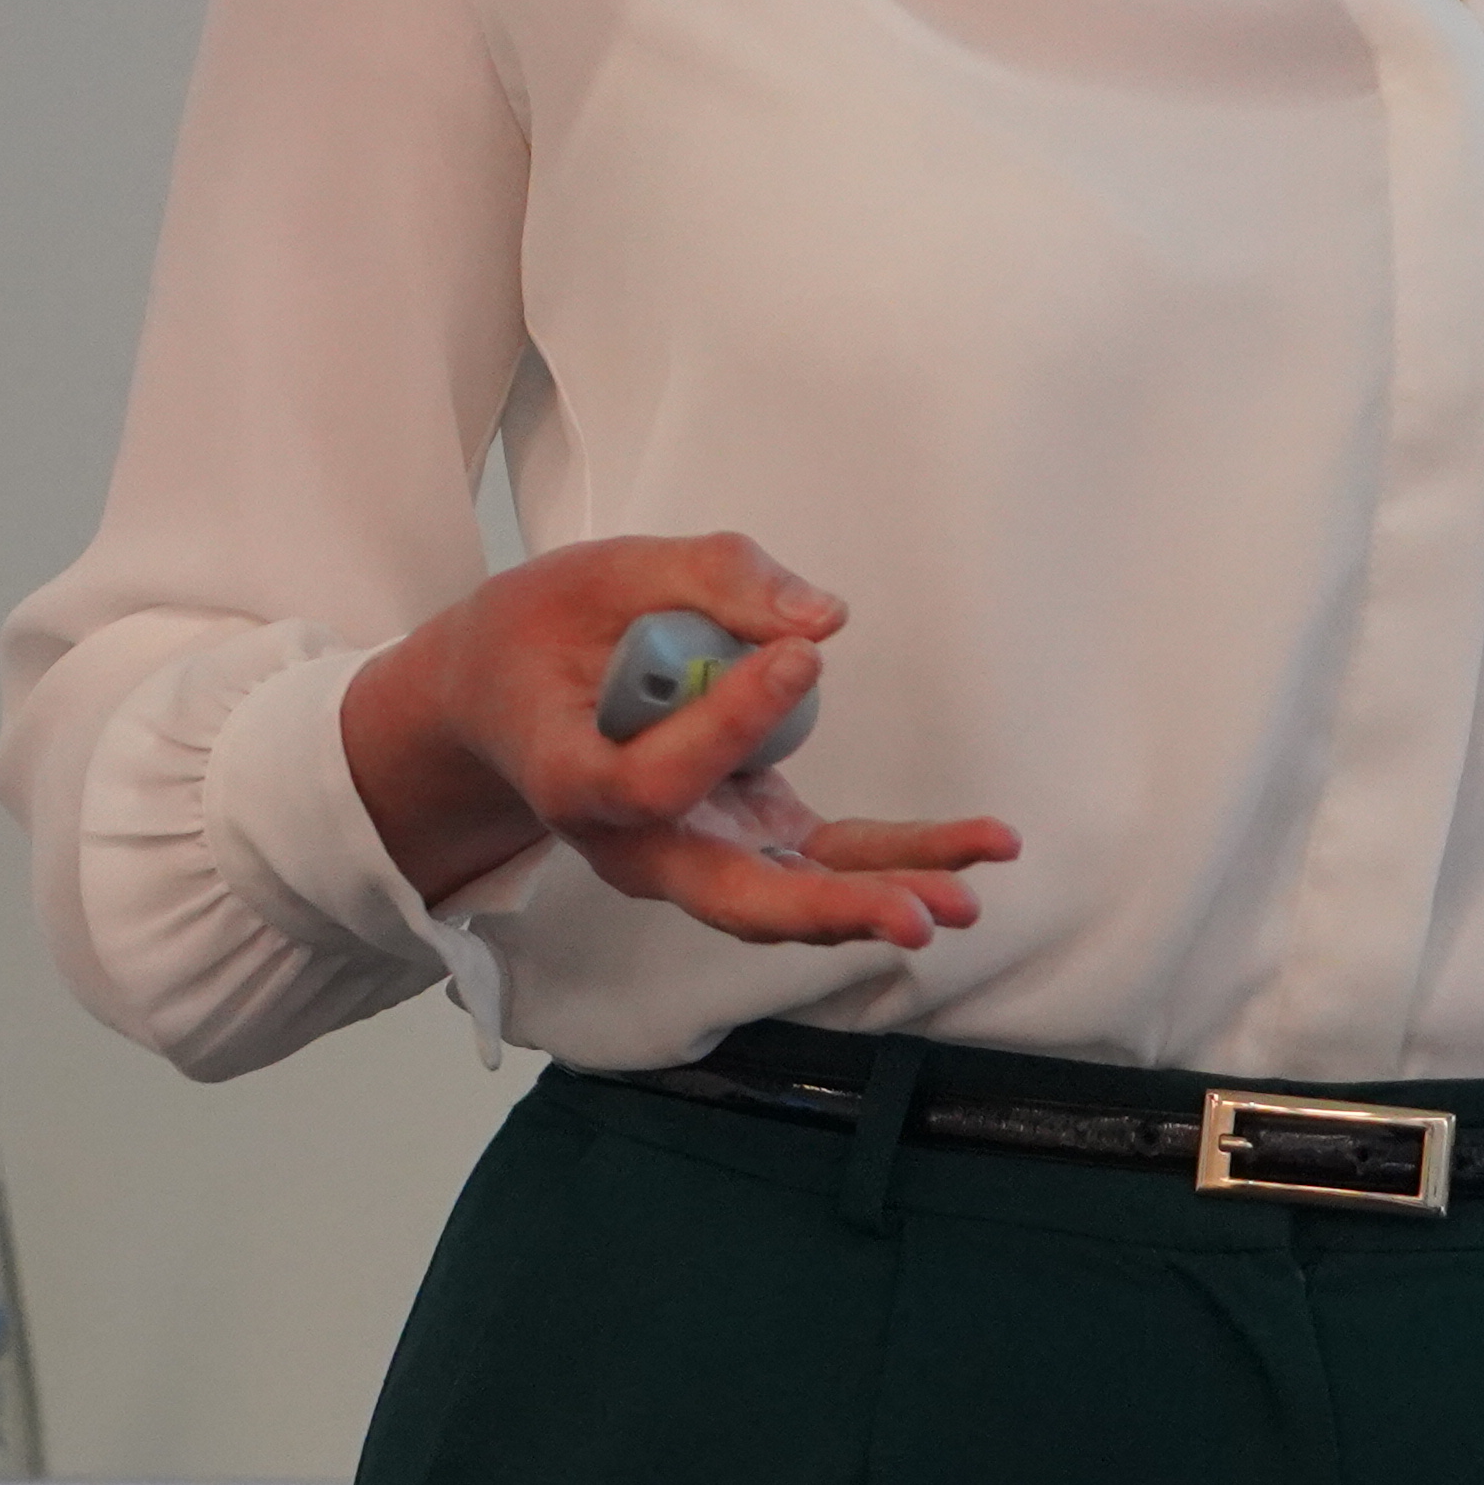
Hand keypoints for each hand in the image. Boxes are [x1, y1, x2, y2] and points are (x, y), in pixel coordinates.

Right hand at [336, 530, 1020, 952]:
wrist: (501, 697)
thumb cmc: (541, 631)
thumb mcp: (602, 571)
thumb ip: (709, 576)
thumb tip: (825, 619)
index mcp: (569, 779)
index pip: (652, 782)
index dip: (727, 729)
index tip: (797, 653)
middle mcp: (631, 844)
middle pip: (730, 897)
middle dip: (826, 910)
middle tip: (911, 913)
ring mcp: (692, 852)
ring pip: (788, 898)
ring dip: (880, 898)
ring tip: (966, 894)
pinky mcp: (745, 840)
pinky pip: (824, 861)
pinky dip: (900, 860)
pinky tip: (982, 848)